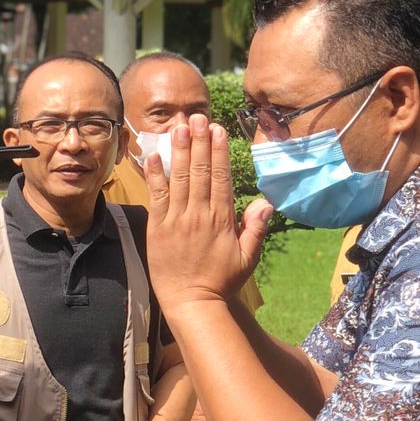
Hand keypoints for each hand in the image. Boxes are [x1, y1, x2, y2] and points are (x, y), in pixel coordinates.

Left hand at [142, 115, 273, 310]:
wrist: (192, 303)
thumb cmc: (221, 281)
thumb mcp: (247, 258)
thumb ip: (255, 228)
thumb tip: (266, 201)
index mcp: (221, 220)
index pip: (220, 177)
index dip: (218, 152)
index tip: (217, 130)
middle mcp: (198, 215)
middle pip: (199, 171)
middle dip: (198, 142)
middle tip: (196, 117)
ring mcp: (176, 221)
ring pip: (178, 179)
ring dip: (179, 151)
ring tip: (178, 127)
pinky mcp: (157, 229)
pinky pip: (156, 197)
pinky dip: (154, 176)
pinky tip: (153, 156)